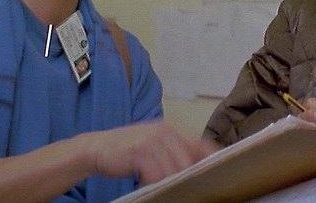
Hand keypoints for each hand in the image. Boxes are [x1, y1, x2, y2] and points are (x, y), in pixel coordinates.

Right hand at [89, 120, 219, 184]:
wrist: (96, 148)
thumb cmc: (127, 151)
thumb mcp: (153, 144)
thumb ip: (174, 150)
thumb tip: (196, 165)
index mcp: (171, 129)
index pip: (201, 144)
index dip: (212, 157)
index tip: (218, 173)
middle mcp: (164, 132)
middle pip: (188, 161)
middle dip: (185, 177)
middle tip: (179, 187)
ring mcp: (152, 140)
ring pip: (173, 171)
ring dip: (166, 181)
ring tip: (154, 182)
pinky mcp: (140, 152)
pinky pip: (156, 175)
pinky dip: (152, 182)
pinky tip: (143, 181)